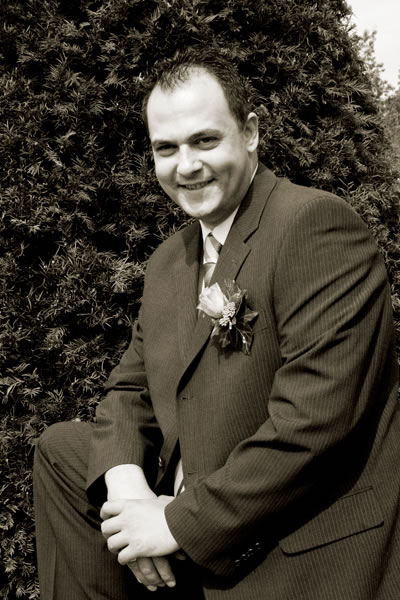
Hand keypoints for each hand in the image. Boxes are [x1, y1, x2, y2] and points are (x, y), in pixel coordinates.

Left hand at [103, 466, 179, 590]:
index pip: (107, 507)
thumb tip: (161, 499)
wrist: (181, 522)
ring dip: (115, 549)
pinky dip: (124, 560)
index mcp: (130, 505)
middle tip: (114, 537)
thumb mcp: (162, 500)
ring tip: (121, 550)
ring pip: (111, 544)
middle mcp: (127, 518)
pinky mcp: (137, 548)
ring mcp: (130, 534)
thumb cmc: (174, 511)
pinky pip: (122, 557)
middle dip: (108, 534)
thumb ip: (157, 500)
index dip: (105, 514)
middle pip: (105, 528)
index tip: (108, 519)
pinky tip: (129, 559)